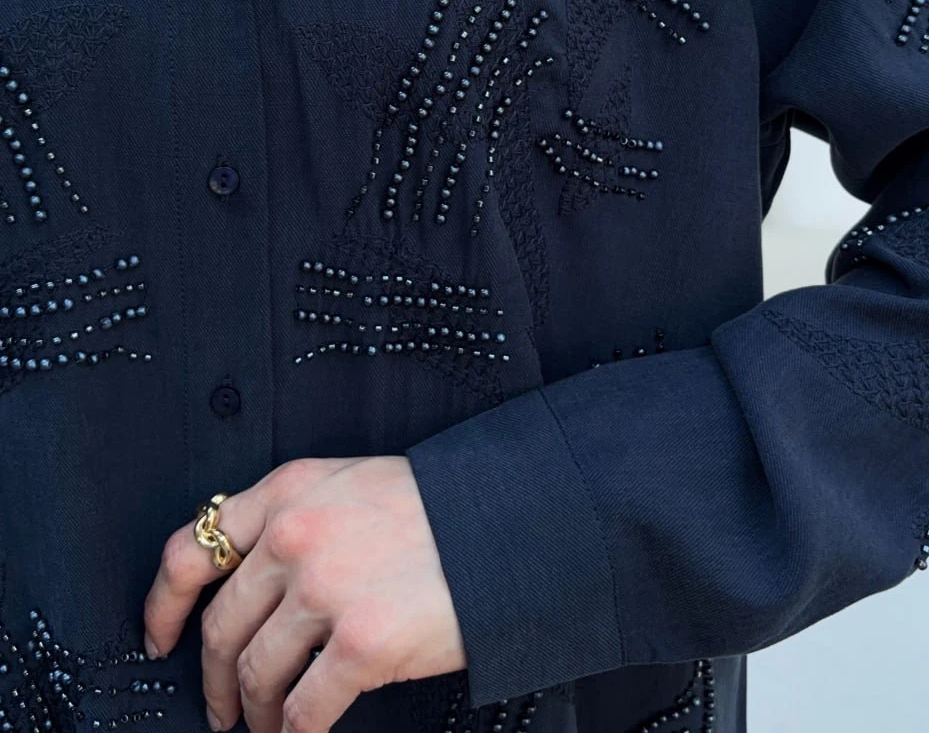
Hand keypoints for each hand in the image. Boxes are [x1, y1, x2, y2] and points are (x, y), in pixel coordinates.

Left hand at [143, 456, 466, 732]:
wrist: (507, 522)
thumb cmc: (438, 506)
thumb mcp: (351, 484)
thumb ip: (296, 516)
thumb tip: (250, 581)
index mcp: (290, 491)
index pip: (193, 548)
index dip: (163, 604)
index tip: (158, 637)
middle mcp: (296, 535)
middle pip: (222, 625)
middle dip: (213, 679)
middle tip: (219, 705)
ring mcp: (326, 590)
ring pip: (257, 674)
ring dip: (254, 714)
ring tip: (265, 727)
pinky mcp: (361, 643)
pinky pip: (304, 709)